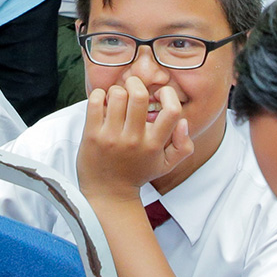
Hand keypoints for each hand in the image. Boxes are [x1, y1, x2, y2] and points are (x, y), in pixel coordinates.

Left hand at [76, 75, 191, 202]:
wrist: (108, 193)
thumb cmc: (137, 173)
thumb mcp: (166, 165)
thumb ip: (183, 146)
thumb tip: (183, 122)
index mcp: (154, 144)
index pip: (172, 111)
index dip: (167, 95)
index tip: (159, 95)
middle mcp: (134, 139)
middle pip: (138, 95)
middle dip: (136, 84)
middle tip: (132, 88)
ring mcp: (111, 137)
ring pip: (116, 95)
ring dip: (116, 90)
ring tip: (116, 98)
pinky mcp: (92, 135)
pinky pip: (94, 102)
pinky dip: (98, 95)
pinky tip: (102, 102)